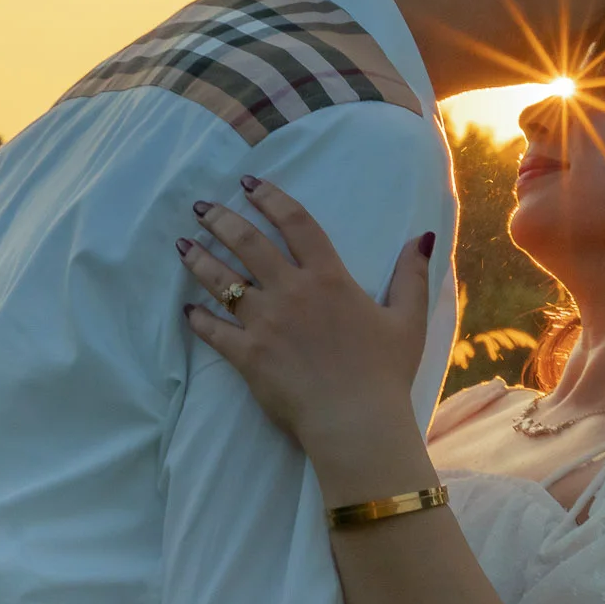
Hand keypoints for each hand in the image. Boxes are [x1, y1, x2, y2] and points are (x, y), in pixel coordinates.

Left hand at [178, 178, 435, 452]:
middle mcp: (291, 291)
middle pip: (248, 242)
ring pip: (222, 281)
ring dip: (199, 260)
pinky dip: (198, 319)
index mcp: (329, 278)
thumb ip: (412, 276)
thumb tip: (421, 237)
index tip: (249, 182)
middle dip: (221, 219)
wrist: (356, 421)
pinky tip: (186, 310)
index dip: (271, 198)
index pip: (296, 223)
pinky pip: (213, 331)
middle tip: (201, 207)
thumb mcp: (408, 320)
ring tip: (183, 245)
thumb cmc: (385, 372)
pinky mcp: (248, 356)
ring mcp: (265, 323)